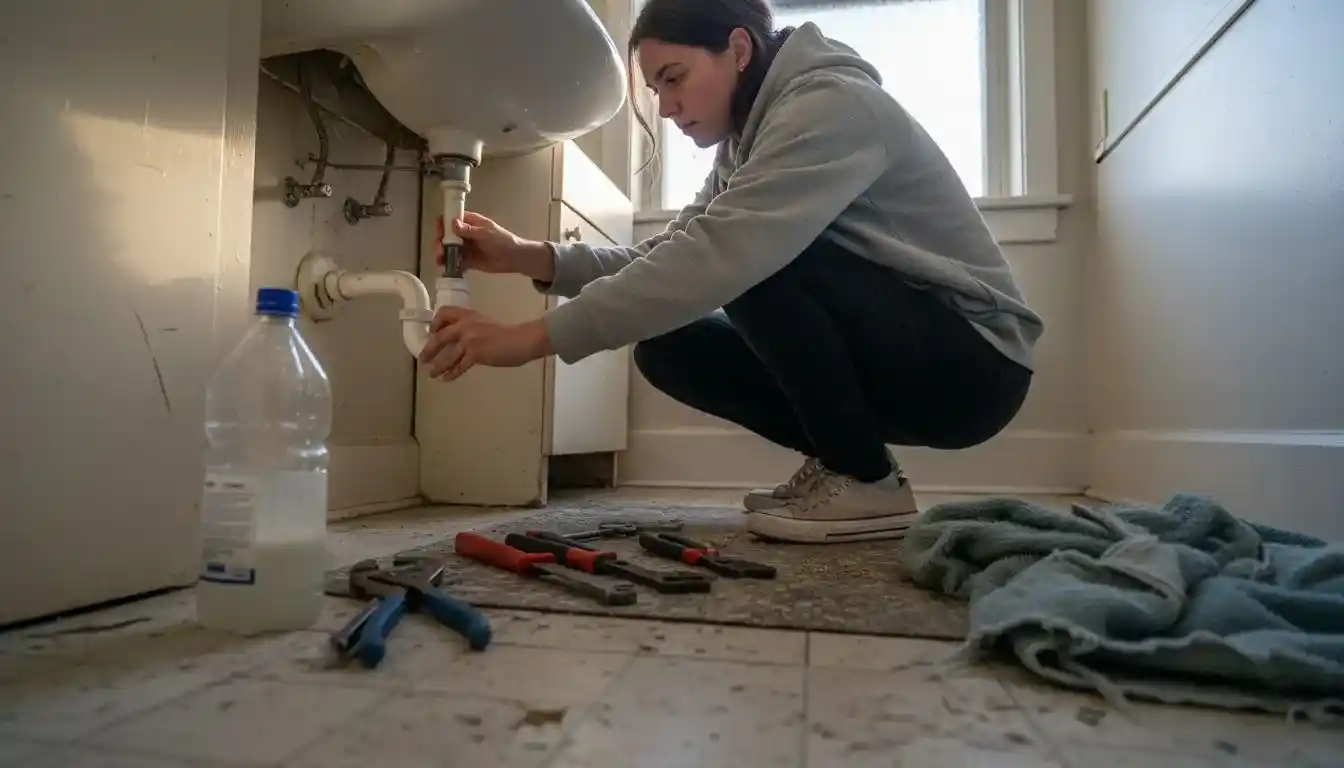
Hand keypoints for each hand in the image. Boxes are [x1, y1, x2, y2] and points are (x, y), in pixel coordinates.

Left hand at [418, 307, 553, 380]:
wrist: (521, 340)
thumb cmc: (507, 334)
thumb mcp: (485, 324)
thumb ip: (470, 329)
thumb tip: (457, 341)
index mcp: (468, 315)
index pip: (444, 313)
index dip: (435, 323)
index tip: (432, 332)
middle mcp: (465, 325)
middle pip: (440, 337)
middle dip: (429, 349)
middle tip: (422, 358)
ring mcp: (470, 340)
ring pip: (447, 355)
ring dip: (438, 366)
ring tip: (432, 374)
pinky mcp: (475, 354)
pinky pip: (459, 366)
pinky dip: (451, 374)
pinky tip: (447, 379)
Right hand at [435, 211, 553, 281]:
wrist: (513, 258)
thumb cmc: (502, 240)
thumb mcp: (485, 233)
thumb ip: (469, 230)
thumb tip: (452, 223)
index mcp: (469, 222)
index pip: (451, 219)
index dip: (443, 224)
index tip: (440, 231)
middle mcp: (464, 234)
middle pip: (446, 235)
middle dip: (440, 242)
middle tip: (440, 250)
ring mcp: (465, 248)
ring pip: (448, 249)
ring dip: (442, 254)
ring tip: (441, 261)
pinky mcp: (467, 261)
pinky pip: (455, 262)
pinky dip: (450, 265)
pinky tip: (447, 268)